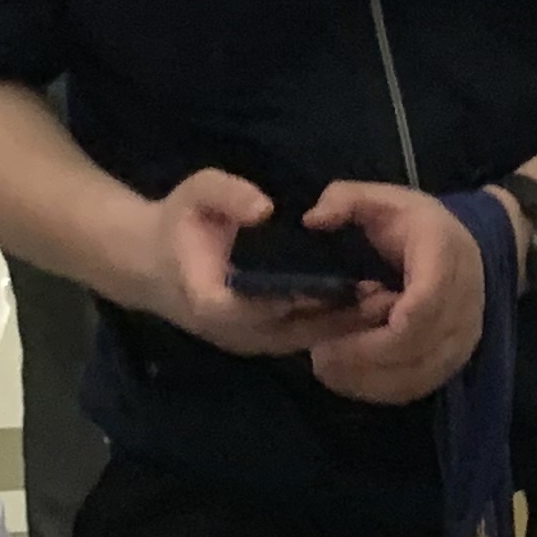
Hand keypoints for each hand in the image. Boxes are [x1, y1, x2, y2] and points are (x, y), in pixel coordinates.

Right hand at [138, 169, 380, 357]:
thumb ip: (228, 195)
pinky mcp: (258, 342)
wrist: (151, 262)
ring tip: (384, 304)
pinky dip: (330, 327)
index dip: (293, 300)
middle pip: (288, 331)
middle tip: (383, 297)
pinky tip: (364, 309)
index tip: (334, 283)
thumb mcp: (196, 193)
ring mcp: (245, 342)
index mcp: (209, 298)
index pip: (252, 308)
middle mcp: (230, 330)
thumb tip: (264, 210)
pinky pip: (299, 339)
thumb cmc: (178, 222)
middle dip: (335, 315)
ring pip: (299, 341)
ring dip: (340, 326)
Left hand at [299, 181, 488, 405]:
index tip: (340, 332)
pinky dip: (379, 389)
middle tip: (318, 353)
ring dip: (368, 378)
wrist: (470, 248)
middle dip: (363, 355)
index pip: (426, 302)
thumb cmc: (417, 225)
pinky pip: (417, 387)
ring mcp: (462, 338)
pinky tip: (347, 378)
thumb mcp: (382, 198)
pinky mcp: (453, 361)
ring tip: (326, 365)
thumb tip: (313, 221)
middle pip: (415, 347)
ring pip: (416, 375)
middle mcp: (463, 303)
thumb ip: (344, 200)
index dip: (386, 325)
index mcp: (445, 256)